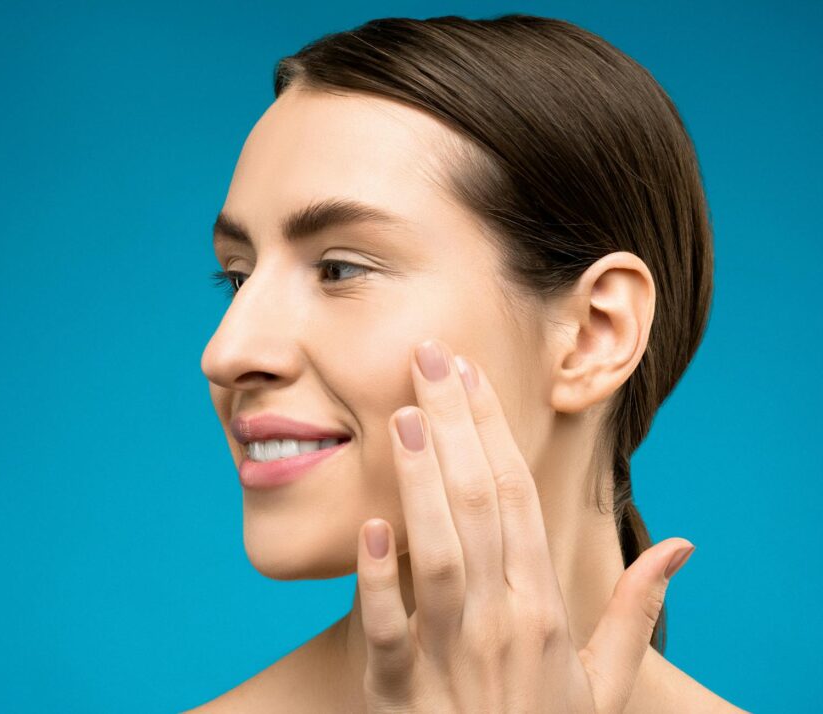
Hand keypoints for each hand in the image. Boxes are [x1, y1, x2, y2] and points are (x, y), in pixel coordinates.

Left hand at [356, 338, 695, 712]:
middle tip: (428, 356)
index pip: (519, 499)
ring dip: (421, 482)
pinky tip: (370, 527)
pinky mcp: (400, 693)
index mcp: (544, 609)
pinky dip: (378, 581)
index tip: (470, 375)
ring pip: (440, 554)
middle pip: (478, 505)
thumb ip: (635, 611)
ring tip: (403, 416)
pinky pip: (388, 630)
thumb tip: (681, 547)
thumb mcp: (603, 683)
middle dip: (455, 426)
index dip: (493, 431)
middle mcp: (502, 621)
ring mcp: (452, 657)